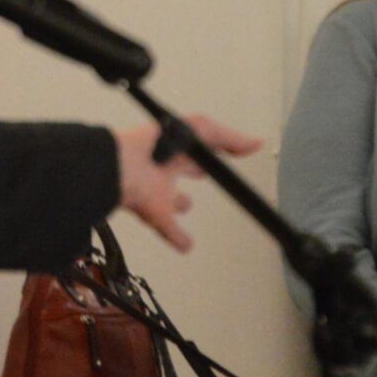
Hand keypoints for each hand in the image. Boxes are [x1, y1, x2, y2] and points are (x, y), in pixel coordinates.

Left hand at [113, 115, 260, 252]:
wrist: (122, 170)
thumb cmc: (153, 145)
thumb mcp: (200, 132)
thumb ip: (227, 139)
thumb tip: (254, 143)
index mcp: (174, 146)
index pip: (195, 147)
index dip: (207, 150)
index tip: (221, 153)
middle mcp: (163, 167)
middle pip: (179, 169)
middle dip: (191, 170)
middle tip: (202, 173)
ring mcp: (157, 191)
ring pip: (170, 199)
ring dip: (179, 204)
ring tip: (185, 207)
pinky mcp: (154, 214)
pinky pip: (168, 229)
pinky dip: (178, 238)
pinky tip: (186, 245)